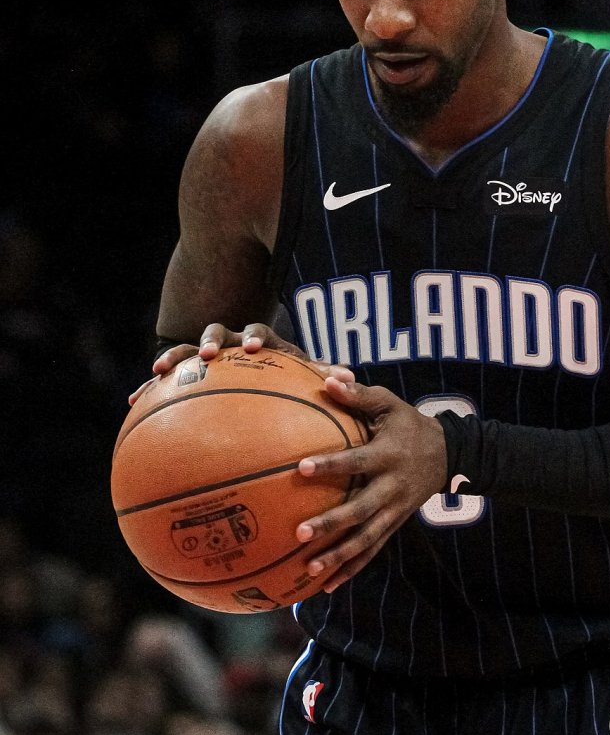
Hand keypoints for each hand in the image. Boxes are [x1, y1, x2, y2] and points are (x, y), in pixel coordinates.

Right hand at [128, 322, 353, 403]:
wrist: (258, 372)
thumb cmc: (286, 378)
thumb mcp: (303, 376)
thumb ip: (322, 375)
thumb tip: (351, 378)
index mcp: (260, 344)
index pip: (259, 333)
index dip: (255, 338)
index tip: (255, 348)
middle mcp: (230, 346)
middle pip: (216, 333)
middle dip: (210, 341)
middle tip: (207, 355)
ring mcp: (206, 357)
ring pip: (185, 351)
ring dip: (174, 357)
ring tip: (157, 371)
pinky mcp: (187, 374)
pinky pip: (166, 380)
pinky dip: (150, 387)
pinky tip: (132, 401)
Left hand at [294, 377, 447, 592]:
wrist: (449, 455)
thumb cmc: (408, 424)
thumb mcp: (389, 404)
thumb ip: (359, 395)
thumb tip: (327, 377)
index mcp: (388, 456)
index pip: (357, 461)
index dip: (331, 465)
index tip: (301, 467)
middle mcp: (392, 488)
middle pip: (361, 510)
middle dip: (332, 523)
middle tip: (300, 532)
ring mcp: (395, 511)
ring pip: (366, 539)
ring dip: (339, 556)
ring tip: (310, 569)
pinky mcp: (394, 525)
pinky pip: (372, 551)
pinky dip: (350, 569)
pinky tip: (326, 586)